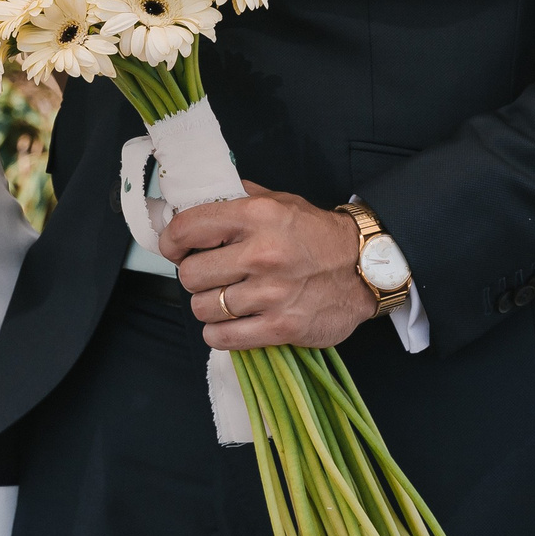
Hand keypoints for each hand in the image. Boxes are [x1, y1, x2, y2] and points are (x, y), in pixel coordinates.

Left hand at [160, 181, 376, 349]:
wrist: (363, 269)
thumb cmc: (316, 234)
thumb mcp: (279, 201)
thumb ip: (235, 198)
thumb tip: (188, 201)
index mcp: (256, 216)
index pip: (186, 229)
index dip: (171, 241)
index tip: (175, 248)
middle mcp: (262, 254)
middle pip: (189, 275)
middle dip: (194, 276)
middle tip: (211, 274)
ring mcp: (271, 294)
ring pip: (202, 308)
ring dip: (209, 305)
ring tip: (226, 297)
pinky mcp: (280, 328)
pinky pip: (221, 337)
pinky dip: (220, 332)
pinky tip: (233, 321)